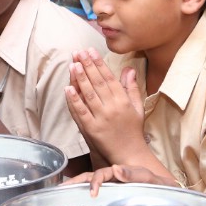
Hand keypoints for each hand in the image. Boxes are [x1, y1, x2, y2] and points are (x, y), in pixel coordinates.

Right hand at [62, 164, 179, 196]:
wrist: (175, 201)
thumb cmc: (165, 191)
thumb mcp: (156, 181)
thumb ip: (138, 175)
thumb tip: (116, 169)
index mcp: (123, 174)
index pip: (104, 173)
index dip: (96, 180)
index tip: (93, 192)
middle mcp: (116, 180)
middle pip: (91, 176)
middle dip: (75, 181)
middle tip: (62, 189)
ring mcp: (114, 190)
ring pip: (90, 185)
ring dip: (75, 188)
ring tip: (59, 194)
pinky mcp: (114, 200)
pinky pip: (96, 198)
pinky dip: (82, 198)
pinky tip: (72, 205)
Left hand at [64, 47, 151, 164]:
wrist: (129, 154)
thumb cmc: (133, 130)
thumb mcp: (138, 107)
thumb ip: (132, 87)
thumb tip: (129, 69)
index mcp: (123, 101)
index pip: (109, 78)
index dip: (99, 63)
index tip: (91, 51)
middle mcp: (112, 108)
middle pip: (97, 83)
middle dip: (87, 65)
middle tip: (79, 52)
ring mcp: (101, 118)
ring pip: (88, 95)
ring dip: (80, 79)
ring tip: (73, 64)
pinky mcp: (91, 129)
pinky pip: (81, 112)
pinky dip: (74, 100)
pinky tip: (68, 88)